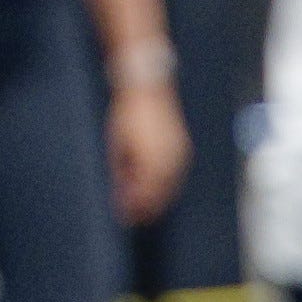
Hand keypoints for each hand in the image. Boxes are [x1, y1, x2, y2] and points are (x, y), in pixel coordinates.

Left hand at [107, 65, 189, 222]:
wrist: (148, 86)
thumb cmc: (128, 113)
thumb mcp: (118, 145)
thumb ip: (122, 173)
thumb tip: (123, 196)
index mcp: (153, 161)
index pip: (147, 196)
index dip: (135, 208)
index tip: (124, 216)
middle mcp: (171, 161)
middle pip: (161, 195)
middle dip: (146, 206)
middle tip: (131, 214)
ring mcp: (181, 154)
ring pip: (170, 186)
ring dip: (155, 195)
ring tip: (139, 197)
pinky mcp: (183, 148)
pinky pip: (175, 174)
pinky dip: (164, 182)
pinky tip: (152, 181)